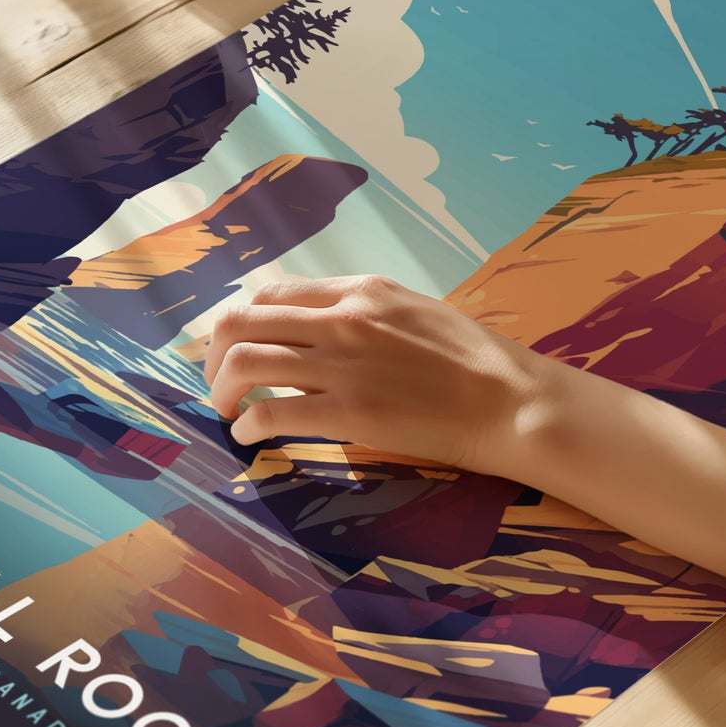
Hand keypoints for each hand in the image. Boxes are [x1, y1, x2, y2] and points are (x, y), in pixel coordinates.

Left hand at [203, 275, 552, 470]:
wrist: (509, 400)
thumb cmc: (473, 360)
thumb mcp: (414, 311)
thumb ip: (365, 314)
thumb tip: (323, 329)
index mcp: (360, 290)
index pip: (273, 293)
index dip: (244, 321)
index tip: (238, 347)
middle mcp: (342, 319)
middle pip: (243, 321)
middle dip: (215, 354)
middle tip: (218, 382)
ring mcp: (342, 365)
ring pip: (245, 361)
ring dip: (221, 388)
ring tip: (227, 410)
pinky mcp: (348, 412)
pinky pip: (271, 411)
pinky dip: (248, 424)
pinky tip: (250, 436)